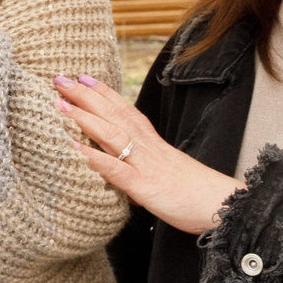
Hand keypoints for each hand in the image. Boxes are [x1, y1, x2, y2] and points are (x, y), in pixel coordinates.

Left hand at [55, 74, 243, 234]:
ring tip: (59, 103)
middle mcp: (147, 148)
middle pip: (113, 115)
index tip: (82, 77)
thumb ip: (144, 163)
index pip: (125, 110)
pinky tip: (72, 148)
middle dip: (84, 96)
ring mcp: (145, 165)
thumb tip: (122, 162)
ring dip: (83, 118)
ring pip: (111, 135)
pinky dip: (93, 158)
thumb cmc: (194, 193)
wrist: (223, 205)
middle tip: (59, 78)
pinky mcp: (145, 187)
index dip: (103, 93)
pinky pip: (115, 170)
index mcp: (153, 143)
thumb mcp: (165, 171)